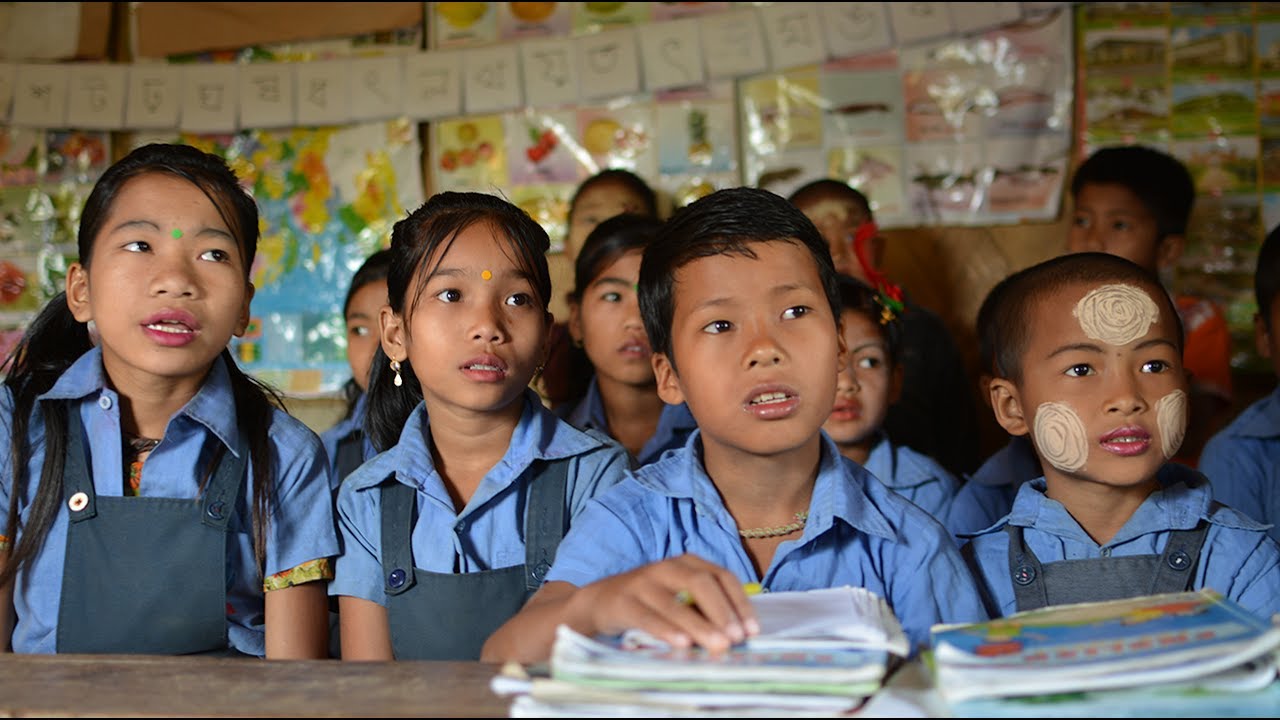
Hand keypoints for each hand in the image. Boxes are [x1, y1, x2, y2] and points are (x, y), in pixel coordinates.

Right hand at [578, 554, 759, 653]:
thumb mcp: (680, 596)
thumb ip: (705, 608)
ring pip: (675, 603)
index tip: (752, 630)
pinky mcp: (623, 601)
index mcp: (688, 562)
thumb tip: (738, 633)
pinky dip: (667, 630)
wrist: (600, 601)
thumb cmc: (651, 602)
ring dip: (700, 626)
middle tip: (737, 639)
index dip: (740, 603)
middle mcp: (667, 567)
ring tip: (718, 645)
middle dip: (723, 612)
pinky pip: (648, 616)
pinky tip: (682, 644)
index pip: (722, 576)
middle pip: (701, 583)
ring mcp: (643, 582)